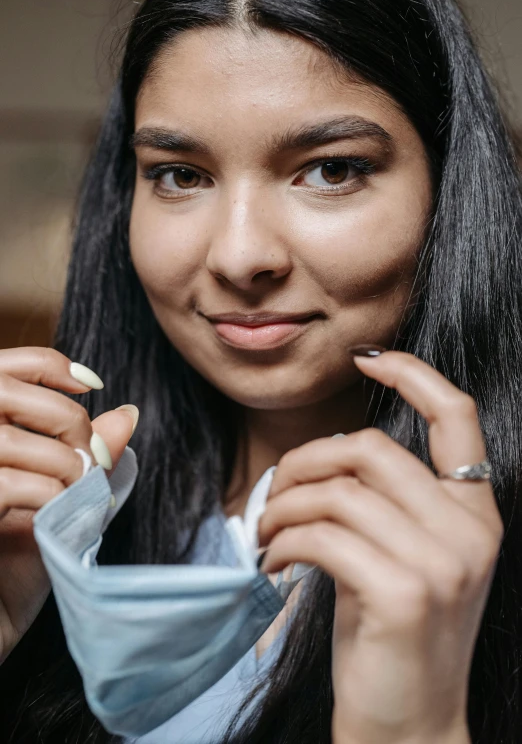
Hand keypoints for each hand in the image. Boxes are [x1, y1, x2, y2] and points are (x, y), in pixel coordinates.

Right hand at [0, 347, 135, 664]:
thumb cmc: (15, 562)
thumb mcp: (57, 498)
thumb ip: (85, 453)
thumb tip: (128, 412)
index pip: (3, 366)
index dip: (49, 364)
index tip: (92, 384)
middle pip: (1, 389)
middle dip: (63, 416)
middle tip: (89, 456)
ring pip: (6, 439)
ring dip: (61, 464)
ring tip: (75, 493)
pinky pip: (6, 484)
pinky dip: (47, 496)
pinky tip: (52, 516)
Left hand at [258, 351, 502, 743]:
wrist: (410, 724)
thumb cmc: (395, 636)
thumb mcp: (407, 558)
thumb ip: (388, 503)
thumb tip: (326, 458)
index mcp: (475, 513)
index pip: (457, 415)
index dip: (412, 375)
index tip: (367, 362)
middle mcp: (469, 530)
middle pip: (370, 449)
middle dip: (306, 461)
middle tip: (275, 494)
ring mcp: (441, 561)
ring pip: (338, 491)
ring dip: (285, 506)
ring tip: (269, 532)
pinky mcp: (403, 593)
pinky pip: (322, 535)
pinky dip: (284, 541)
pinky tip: (275, 560)